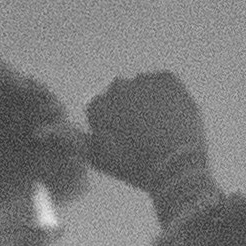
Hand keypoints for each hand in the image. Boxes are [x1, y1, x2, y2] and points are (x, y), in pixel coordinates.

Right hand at [82, 70, 214, 206]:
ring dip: (145, 99)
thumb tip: (66, 134)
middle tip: (141, 132)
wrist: (179, 163)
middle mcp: (118, 88)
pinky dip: (164, 93)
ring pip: (140, 86)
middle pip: (117, 94)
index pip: (96, 108)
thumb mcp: (106, 162)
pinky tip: (169, 112)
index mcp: (99, 108)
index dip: (108, 123)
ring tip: (159, 124)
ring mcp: (143, 81)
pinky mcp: (167, 79)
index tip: (120, 137)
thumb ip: (85, 145)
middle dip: (125, 108)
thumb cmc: (139, 167)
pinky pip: (161, 81)